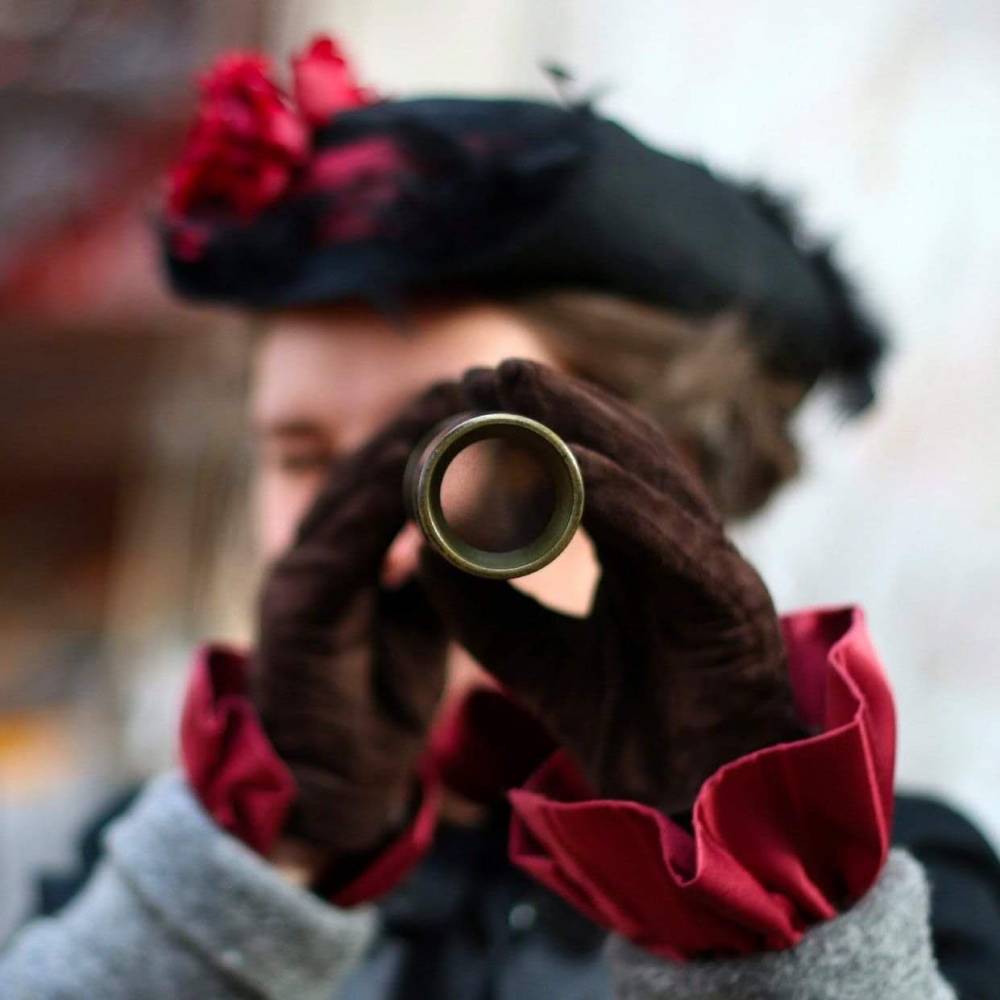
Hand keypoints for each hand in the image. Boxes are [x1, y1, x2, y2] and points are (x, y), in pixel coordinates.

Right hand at [252, 380, 463, 858]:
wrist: (330, 788)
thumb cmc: (377, 698)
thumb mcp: (424, 618)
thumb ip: (444, 566)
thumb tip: (489, 517)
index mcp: (344, 545)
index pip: (392, 464)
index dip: (439, 425)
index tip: (494, 394)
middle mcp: (316, 544)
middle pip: (374, 457)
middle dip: (432, 416)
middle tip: (488, 379)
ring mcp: (299, 570)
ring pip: (358, 484)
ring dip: (416, 441)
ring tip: (472, 405)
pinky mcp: (299, 606)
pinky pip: (348, 538)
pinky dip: (392, 499)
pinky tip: (436, 469)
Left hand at [419, 360, 802, 814]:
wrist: (689, 811)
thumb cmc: (621, 728)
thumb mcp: (526, 653)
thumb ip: (476, 598)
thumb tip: (419, 537)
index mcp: (641, 552)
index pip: (589, 470)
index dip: (535, 429)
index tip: (472, 397)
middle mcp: (682, 545)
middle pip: (623, 453)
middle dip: (559, 406)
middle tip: (491, 369)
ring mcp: (713, 567)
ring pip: (652, 476)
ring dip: (588, 426)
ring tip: (524, 389)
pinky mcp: (731, 604)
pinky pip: (675, 539)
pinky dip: (623, 498)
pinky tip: (574, 464)